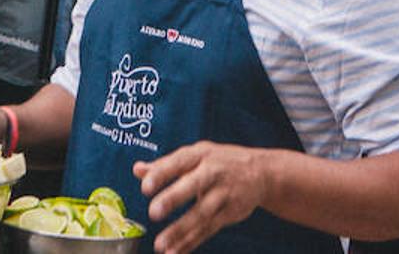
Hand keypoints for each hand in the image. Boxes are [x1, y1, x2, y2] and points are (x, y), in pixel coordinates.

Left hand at [134, 142, 272, 253]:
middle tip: (153, 212)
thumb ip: (165, 165)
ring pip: (202, 213)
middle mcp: (213, 172)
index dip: (162, 173)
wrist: (261, 171)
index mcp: (200, 154)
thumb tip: (137, 170)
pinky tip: (176, 252)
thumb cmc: (220, 161)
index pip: (179, 162)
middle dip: (174, 198)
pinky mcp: (230, 213)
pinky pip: (209, 229)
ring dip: (181, 230)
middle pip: (193, 185)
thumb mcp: (196, 155)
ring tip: (161, 245)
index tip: (145, 187)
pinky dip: (192, 242)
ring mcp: (224, 193)